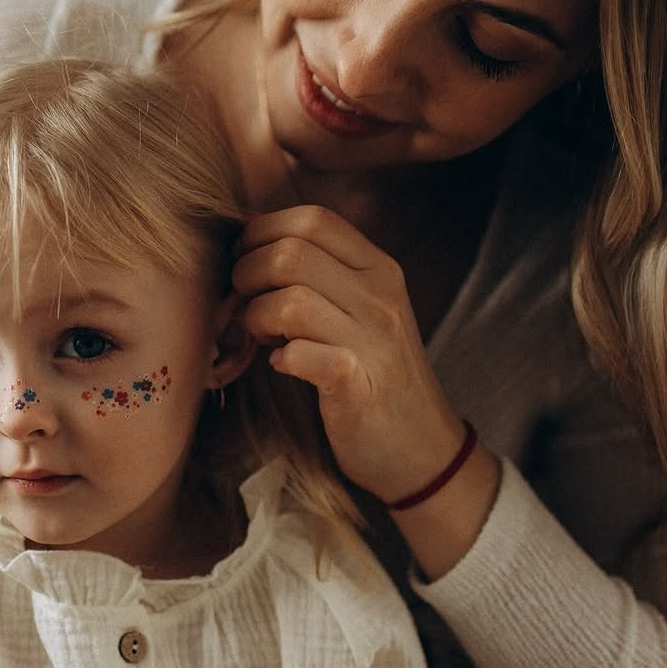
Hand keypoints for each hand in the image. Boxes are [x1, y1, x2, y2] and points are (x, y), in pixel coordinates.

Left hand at [233, 204, 464, 499]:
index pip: (311, 218)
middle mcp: (380, 296)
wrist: (423, 449)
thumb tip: (248, 246)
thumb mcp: (358, 310)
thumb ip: (318, 274)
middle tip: (243, 305)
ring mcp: (373, 340)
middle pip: (289, 253)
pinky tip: (282, 366)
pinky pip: (302, 354)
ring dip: (256, 318)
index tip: (245, 262)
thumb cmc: (373, 374)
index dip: (262, 232)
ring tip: (260, 337)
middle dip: (246, 276)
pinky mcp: (359, 386)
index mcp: (378, 268)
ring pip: (289, 300)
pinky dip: (280, 358)